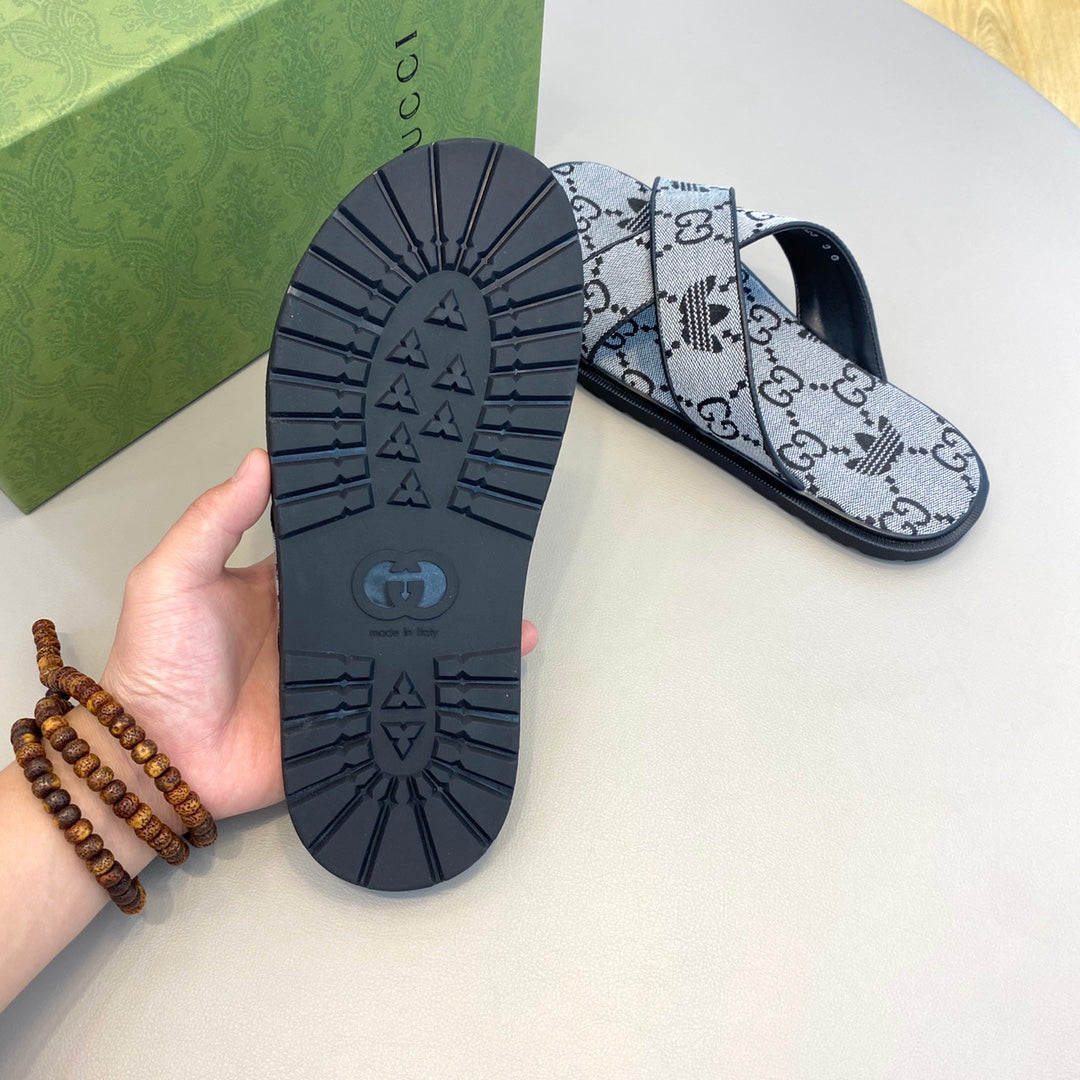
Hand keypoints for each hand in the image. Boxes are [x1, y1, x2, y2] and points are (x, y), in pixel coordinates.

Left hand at [100, 449, 539, 821]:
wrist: (162, 762)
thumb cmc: (157, 664)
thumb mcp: (172, 578)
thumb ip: (213, 521)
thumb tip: (260, 459)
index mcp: (281, 586)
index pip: (335, 546)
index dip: (371, 522)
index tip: (418, 492)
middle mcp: (315, 625)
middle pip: (379, 593)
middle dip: (425, 575)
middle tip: (481, 548)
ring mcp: (337, 672)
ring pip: (401, 642)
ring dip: (446, 627)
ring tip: (500, 605)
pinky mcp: (348, 717)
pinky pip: (400, 696)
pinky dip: (440, 683)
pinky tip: (486, 666)